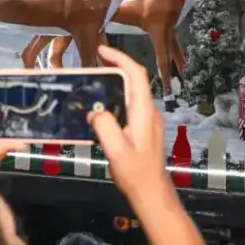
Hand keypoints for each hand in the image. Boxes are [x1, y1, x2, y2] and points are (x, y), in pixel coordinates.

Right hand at [89, 46, 170, 203]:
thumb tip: (95, 111)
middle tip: (93, 64)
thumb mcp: (116, 150)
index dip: (120, 58)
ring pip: (132, 93)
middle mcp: (148, 112)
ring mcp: (148, 121)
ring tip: (93, 83)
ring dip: (115, 82)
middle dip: (116, 66)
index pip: (135, 74)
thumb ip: (104, 126)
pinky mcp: (144, 129)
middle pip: (134, 80)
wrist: (152, 193)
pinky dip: (116, 98)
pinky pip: (129, 105)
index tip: (101, 50)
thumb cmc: (135, 172)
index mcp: (143, 112)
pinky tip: (100, 108)